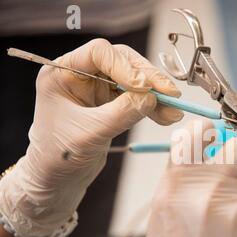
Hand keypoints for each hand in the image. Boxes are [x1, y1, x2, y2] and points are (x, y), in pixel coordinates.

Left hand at [0, 39, 182, 236]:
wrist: (58, 179)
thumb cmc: (59, 157)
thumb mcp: (90, 133)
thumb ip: (121, 113)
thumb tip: (152, 98)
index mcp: (63, 72)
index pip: (100, 53)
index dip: (125, 67)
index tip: (144, 87)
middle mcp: (81, 74)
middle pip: (123, 61)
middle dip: (149, 78)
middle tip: (170, 94)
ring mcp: (98, 88)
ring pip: (135, 79)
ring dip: (156, 94)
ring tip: (174, 109)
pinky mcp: (111, 103)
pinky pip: (138, 98)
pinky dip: (154, 107)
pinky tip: (167, 116)